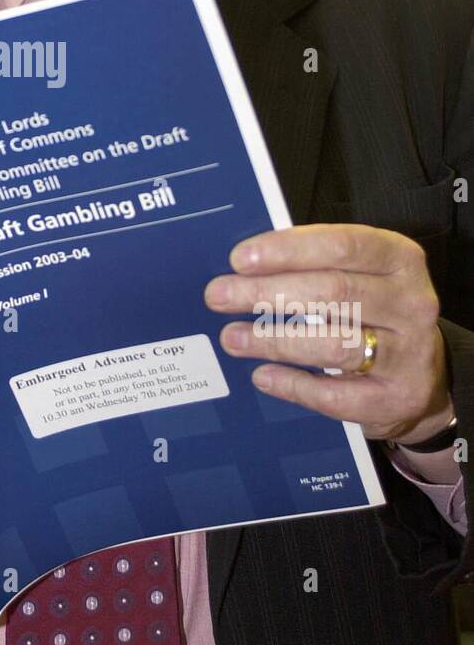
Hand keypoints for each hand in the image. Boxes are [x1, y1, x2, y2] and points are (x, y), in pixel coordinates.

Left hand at [203, 224, 453, 444]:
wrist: (425, 379)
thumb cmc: (375, 314)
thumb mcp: (360, 277)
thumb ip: (314, 266)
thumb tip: (244, 265)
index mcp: (400, 260)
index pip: (342, 245)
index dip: (287, 250)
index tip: (239, 258)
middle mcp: (411, 303)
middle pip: (333, 292)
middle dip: (266, 293)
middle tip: (219, 295)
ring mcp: (409, 355)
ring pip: (333, 344)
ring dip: (273, 339)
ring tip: (231, 337)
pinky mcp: (395, 400)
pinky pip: (335, 395)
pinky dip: (293, 384)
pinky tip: (262, 375)